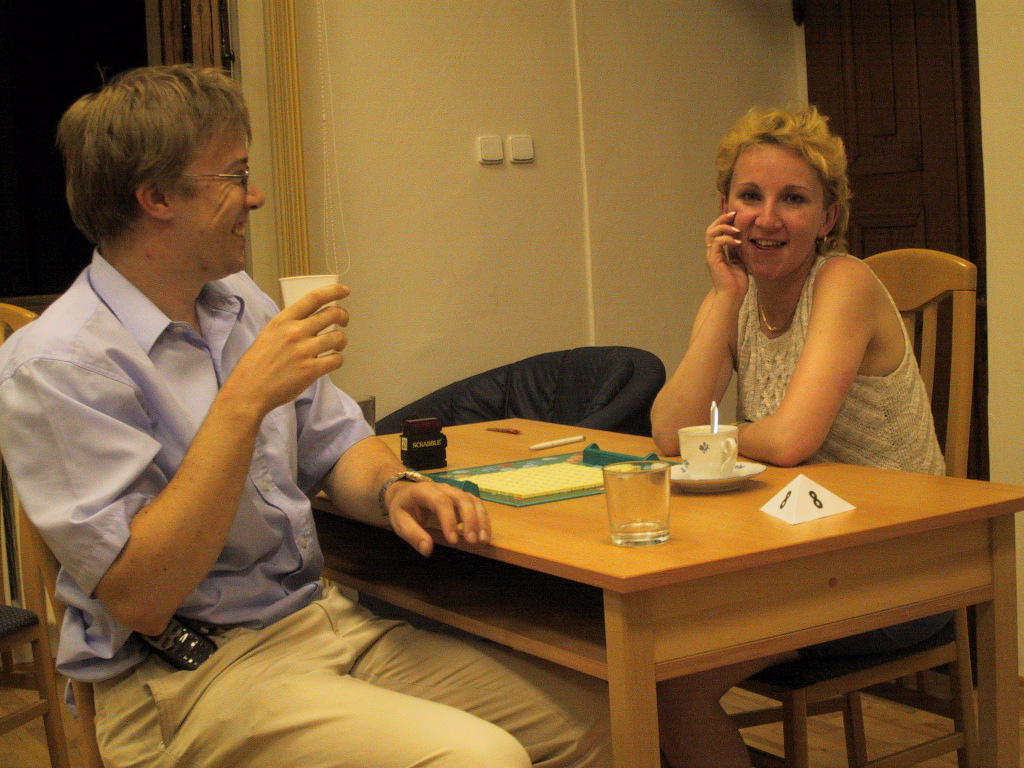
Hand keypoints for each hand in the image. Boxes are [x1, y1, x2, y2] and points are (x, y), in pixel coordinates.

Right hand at [224, 283, 349, 415]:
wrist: (248, 390)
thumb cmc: (257, 363)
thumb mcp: (269, 334)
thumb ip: (289, 325)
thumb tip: (310, 320)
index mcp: (283, 320)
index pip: (314, 298)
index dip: (334, 291)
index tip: (345, 291)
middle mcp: (295, 332)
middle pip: (332, 314)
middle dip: (343, 316)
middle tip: (344, 323)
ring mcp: (303, 351)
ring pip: (338, 337)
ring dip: (341, 341)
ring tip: (336, 346)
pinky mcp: (310, 370)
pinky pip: (336, 360)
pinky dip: (337, 360)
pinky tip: (330, 362)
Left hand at [385, 481, 489, 556]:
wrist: (405, 492)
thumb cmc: (402, 507)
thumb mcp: (399, 521)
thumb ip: (412, 534)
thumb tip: (427, 549)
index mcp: (424, 491)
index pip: (440, 502)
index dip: (449, 520)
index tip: (453, 541)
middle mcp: (443, 488)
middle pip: (462, 498)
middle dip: (470, 520)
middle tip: (472, 541)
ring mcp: (454, 491)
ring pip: (472, 500)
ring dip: (480, 520)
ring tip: (483, 540)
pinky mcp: (462, 497)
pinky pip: (476, 504)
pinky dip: (483, 519)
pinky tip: (484, 534)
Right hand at [705, 211, 746, 298]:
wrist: (732, 295)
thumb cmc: (737, 282)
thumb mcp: (740, 261)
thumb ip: (737, 250)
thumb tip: (741, 239)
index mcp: (718, 252)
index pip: (717, 231)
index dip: (724, 221)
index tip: (735, 215)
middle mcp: (712, 252)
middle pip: (711, 229)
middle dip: (722, 219)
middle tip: (733, 214)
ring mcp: (712, 255)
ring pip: (711, 233)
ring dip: (724, 227)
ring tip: (736, 229)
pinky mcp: (713, 259)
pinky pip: (717, 242)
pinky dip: (727, 239)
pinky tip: (737, 242)